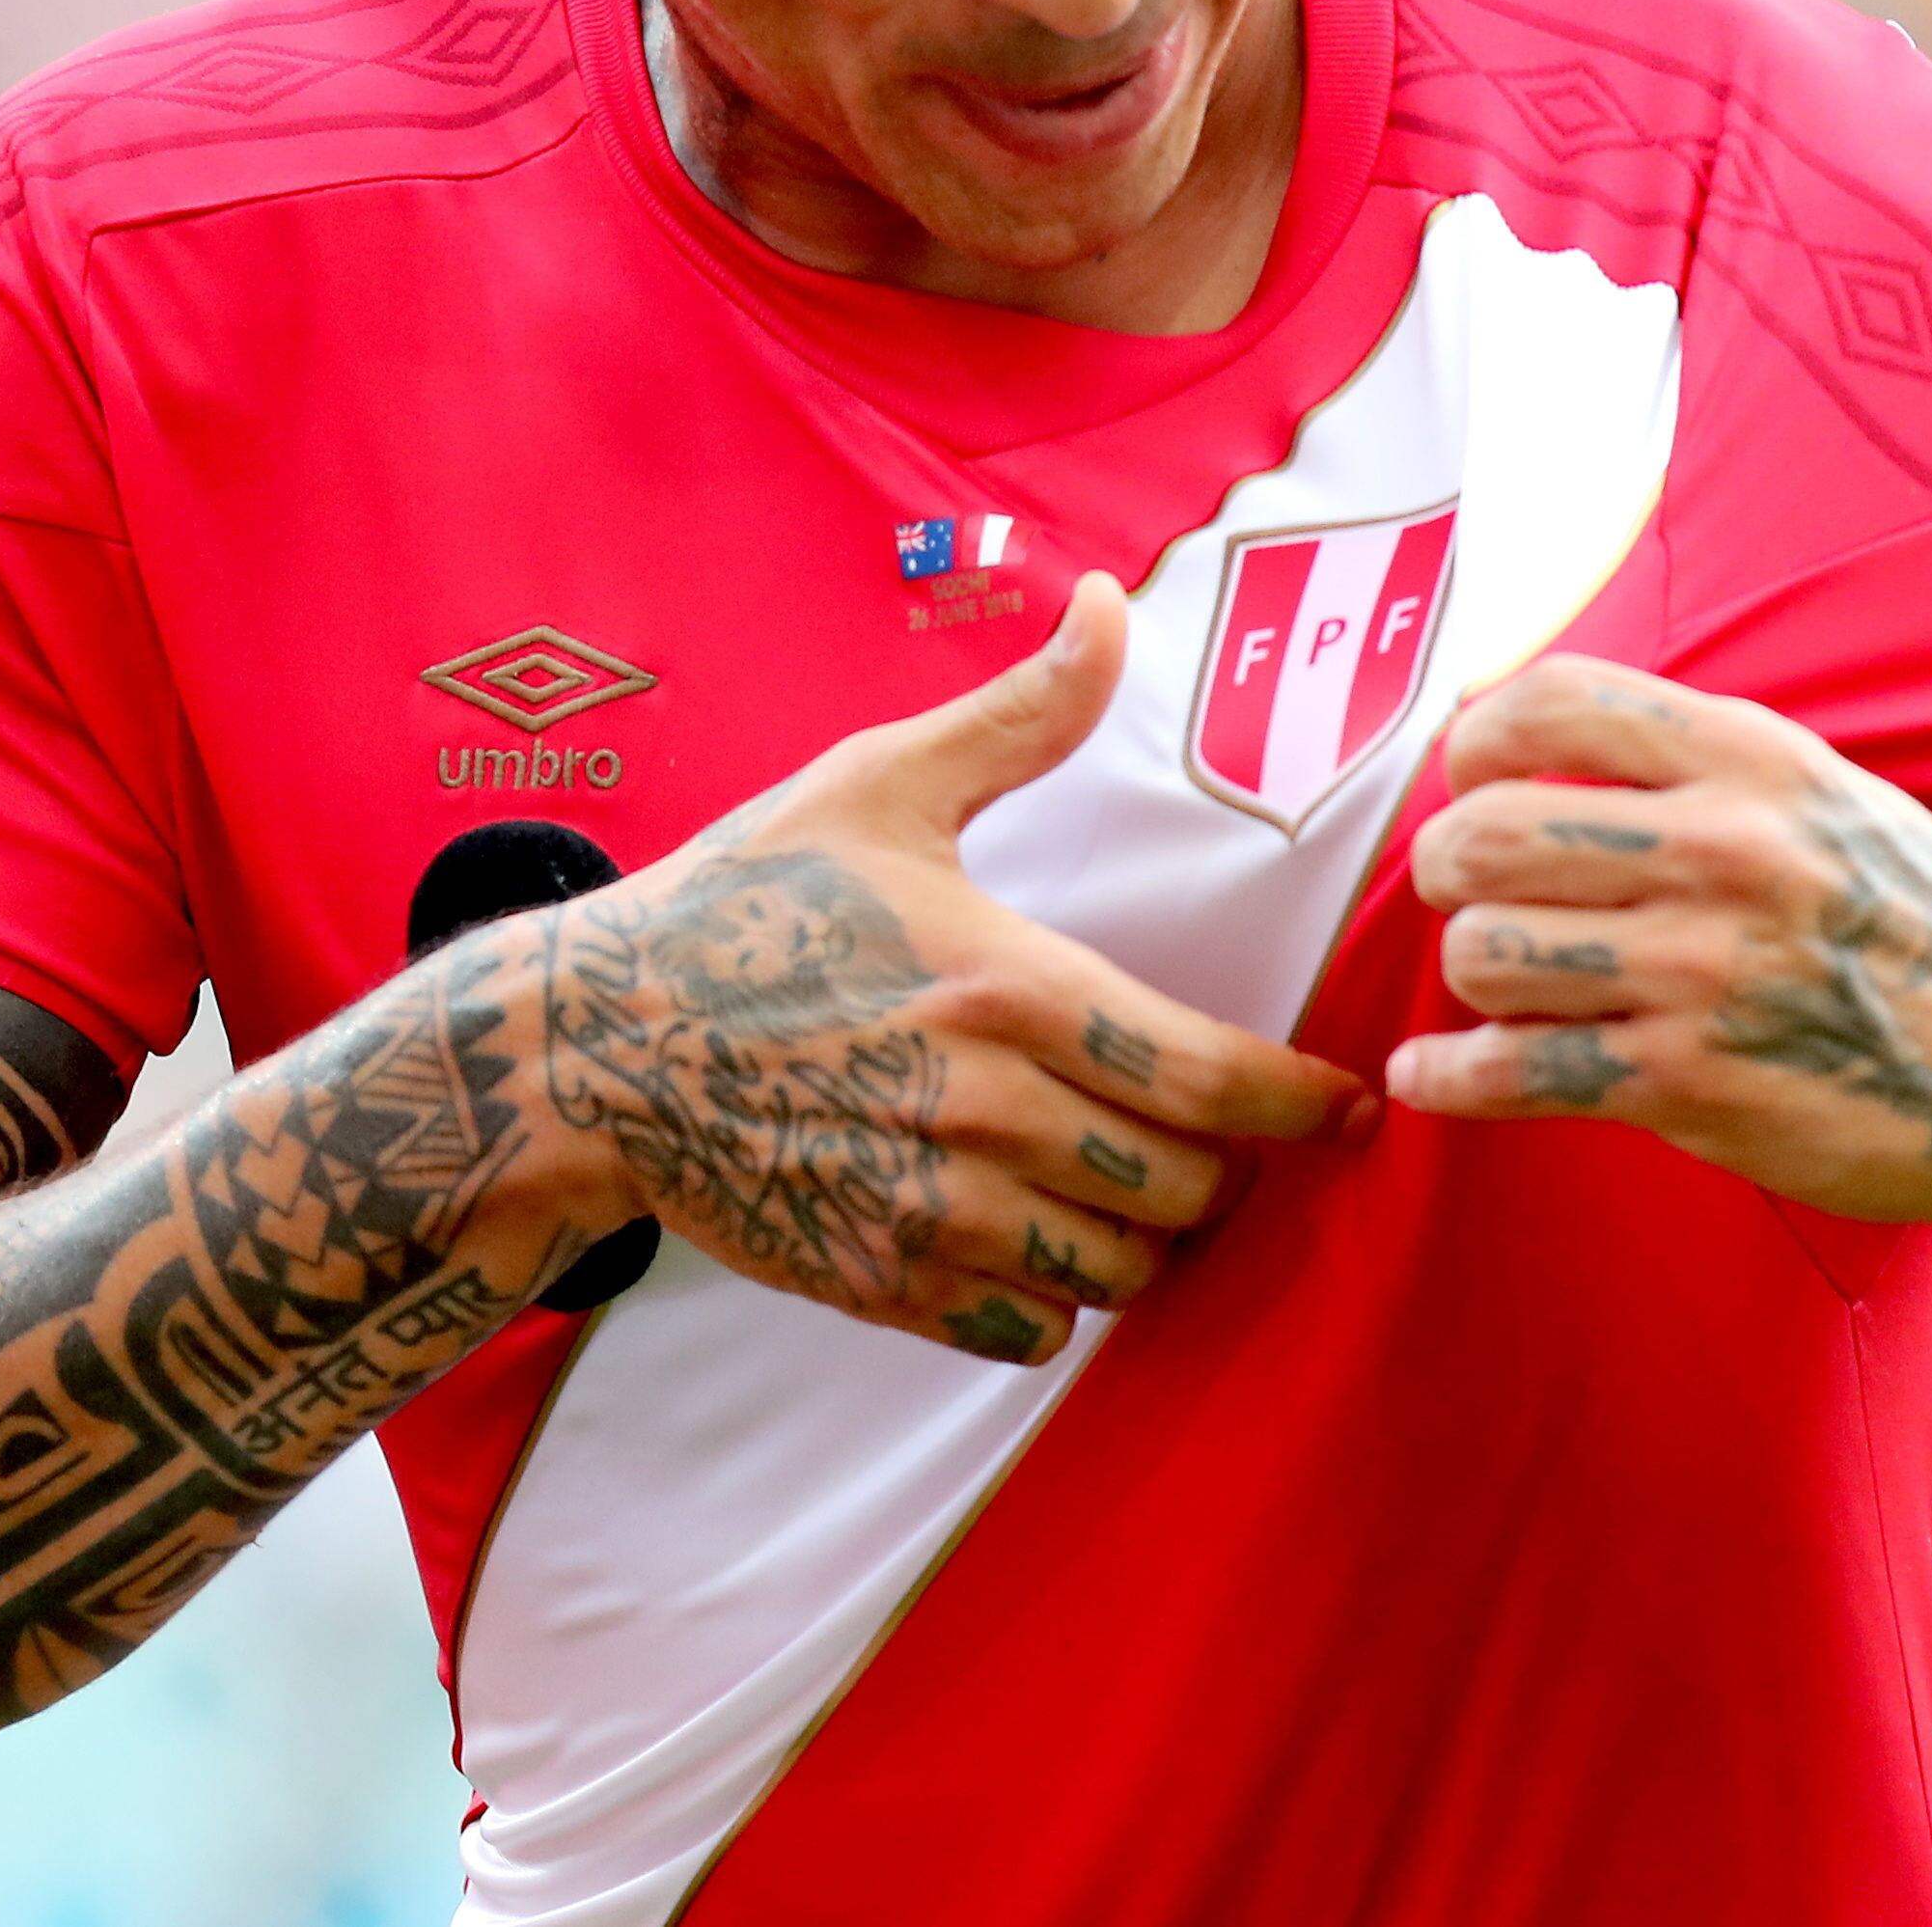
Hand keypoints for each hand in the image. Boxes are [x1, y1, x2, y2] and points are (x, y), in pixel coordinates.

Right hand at [503, 574, 1374, 1364]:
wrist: (586, 1043)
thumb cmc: (738, 901)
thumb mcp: (879, 783)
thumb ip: (1020, 713)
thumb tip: (1108, 604)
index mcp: (1008, 985)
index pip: (1208, 1078)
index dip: (1299, 1106)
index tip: (1345, 1111)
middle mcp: (985, 1111)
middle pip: (1183, 1189)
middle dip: (1218, 1172)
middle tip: (1206, 1138)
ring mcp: (931, 1210)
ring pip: (1117, 1271)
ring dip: (1142, 1241)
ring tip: (1117, 1187)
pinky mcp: (880, 1280)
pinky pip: (1027, 1327)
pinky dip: (1050, 1298)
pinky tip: (1024, 1237)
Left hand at [1383, 655, 1931, 1228]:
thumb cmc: (1918, 926)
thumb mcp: (1829, 796)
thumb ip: (1698, 762)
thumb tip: (1531, 735)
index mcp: (1753, 762)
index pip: (1552, 702)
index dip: (1478, 742)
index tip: (1471, 777)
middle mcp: (1722, 853)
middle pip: (1484, 832)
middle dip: (1447, 867)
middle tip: (1467, 890)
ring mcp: (1700, 973)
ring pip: (1483, 951)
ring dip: (1474, 974)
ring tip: (1506, 983)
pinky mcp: (1686, 1084)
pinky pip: (1510, 1072)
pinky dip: (1450, 1078)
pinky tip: (1436, 1076)